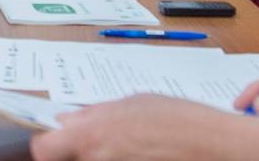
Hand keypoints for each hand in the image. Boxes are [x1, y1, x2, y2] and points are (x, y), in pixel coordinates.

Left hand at [30, 94, 230, 160]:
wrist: (215, 145)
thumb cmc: (176, 118)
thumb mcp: (131, 103)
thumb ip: (93, 114)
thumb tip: (65, 120)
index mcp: (91, 134)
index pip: (43, 149)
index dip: (46, 144)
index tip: (52, 140)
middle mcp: (97, 159)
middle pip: (69, 159)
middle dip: (77, 150)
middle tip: (99, 140)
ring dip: (101, 154)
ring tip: (126, 145)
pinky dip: (121, 159)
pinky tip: (138, 153)